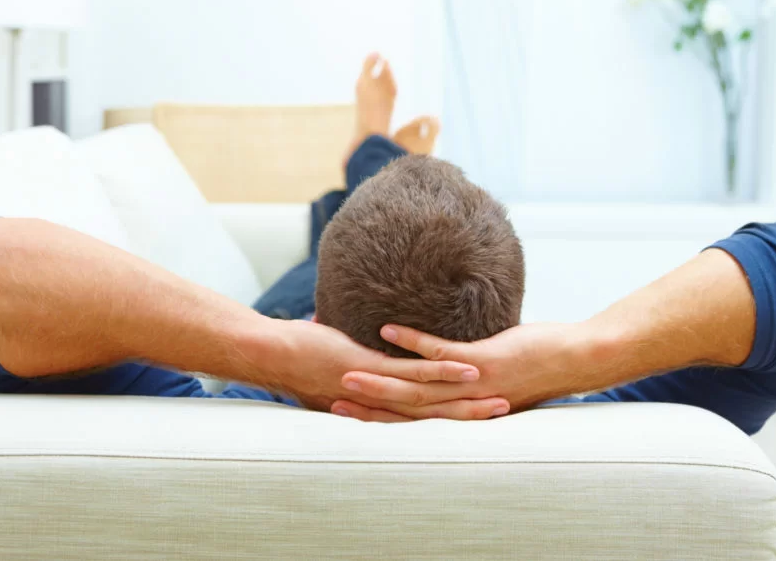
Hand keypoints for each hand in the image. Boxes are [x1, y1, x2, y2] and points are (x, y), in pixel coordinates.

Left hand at [263, 319, 510, 420]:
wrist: (272, 354)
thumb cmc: (300, 358)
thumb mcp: (337, 367)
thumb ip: (358, 367)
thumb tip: (366, 354)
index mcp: (374, 407)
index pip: (420, 418)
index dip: (451, 420)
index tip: (480, 418)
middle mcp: (379, 404)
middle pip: (433, 416)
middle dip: (470, 416)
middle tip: (504, 412)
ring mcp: (377, 386)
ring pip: (429, 398)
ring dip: (465, 400)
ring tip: (498, 400)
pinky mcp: (370, 368)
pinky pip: (413, 372)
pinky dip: (442, 371)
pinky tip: (467, 369)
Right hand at [331, 322, 594, 420]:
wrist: (572, 362)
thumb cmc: (532, 367)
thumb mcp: (490, 379)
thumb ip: (462, 378)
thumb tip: (440, 369)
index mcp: (458, 410)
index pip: (408, 418)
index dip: (375, 415)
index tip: (342, 409)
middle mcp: (460, 403)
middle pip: (404, 407)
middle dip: (366, 402)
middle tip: (329, 397)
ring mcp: (469, 384)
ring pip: (415, 384)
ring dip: (378, 378)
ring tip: (346, 370)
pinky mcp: (482, 362)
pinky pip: (440, 352)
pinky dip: (412, 341)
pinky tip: (388, 329)